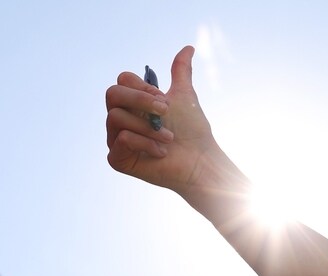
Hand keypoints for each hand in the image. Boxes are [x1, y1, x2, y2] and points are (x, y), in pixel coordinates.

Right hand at [105, 46, 218, 196]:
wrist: (200, 161)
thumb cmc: (193, 131)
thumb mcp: (185, 96)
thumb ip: (181, 72)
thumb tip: (189, 47)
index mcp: (133, 103)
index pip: (122, 81)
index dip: (142, 88)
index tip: (165, 100)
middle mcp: (120, 119)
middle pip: (112, 94)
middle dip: (140, 101)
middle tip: (164, 112)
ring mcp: (116, 139)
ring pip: (116, 118)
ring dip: (149, 128)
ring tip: (169, 139)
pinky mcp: (117, 159)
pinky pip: (120, 140)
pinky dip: (145, 144)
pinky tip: (161, 152)